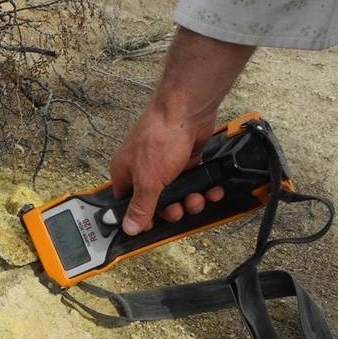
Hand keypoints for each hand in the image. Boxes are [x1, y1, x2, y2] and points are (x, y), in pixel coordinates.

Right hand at [109, 27, 254, 235]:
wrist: (186, 110)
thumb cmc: (160, 138)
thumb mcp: (148, 181)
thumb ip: (140, 207)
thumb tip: (128, 228)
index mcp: (126, 174)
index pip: (128, 205)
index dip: (142, 217)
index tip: (155, 224)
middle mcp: (143, 170)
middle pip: (156, 203)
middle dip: (172, 209)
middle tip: (180, 208)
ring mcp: (165, 166)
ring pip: (177, 194)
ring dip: (190, 200)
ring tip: (198, 198)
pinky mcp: (184, 160)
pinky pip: (193, 182)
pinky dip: (204, 188)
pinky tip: (212, 190)